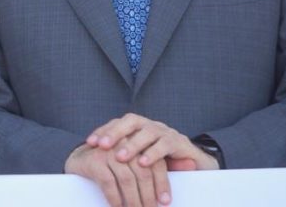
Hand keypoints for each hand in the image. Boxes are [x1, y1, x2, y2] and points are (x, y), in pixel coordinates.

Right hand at [65, 142, 170, 206]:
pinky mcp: (94, 160)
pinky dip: (115, 198)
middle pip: (143, 172)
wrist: (78, 160)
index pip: (155, 163)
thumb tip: (176, 183)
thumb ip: (148, 169)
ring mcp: (107, 151)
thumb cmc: (109, 167)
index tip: (165, 202)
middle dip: (148, 196)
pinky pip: (109, 182)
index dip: (162, 184)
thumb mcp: (129, 164)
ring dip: (133, 200)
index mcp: (137, 143)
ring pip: (127, 179)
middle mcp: (123, 143)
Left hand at [87, 113, 218, 170]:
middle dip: (115, 132)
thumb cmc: (162, 163)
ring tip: (120, 157)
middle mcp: (151, 126)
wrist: (194, 164)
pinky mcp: (180, 142)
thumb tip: (94, 160)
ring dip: (132, 144)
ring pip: (147, 131)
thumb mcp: (139, 159)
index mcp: (139, 127)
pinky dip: (153, 153)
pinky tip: (143, 163)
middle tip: (102, 146)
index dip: (104, 130)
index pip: (118, 123)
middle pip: (131, 121)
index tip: (90, 142)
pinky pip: (165, 144)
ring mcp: (166, 132)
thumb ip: (122, 157)